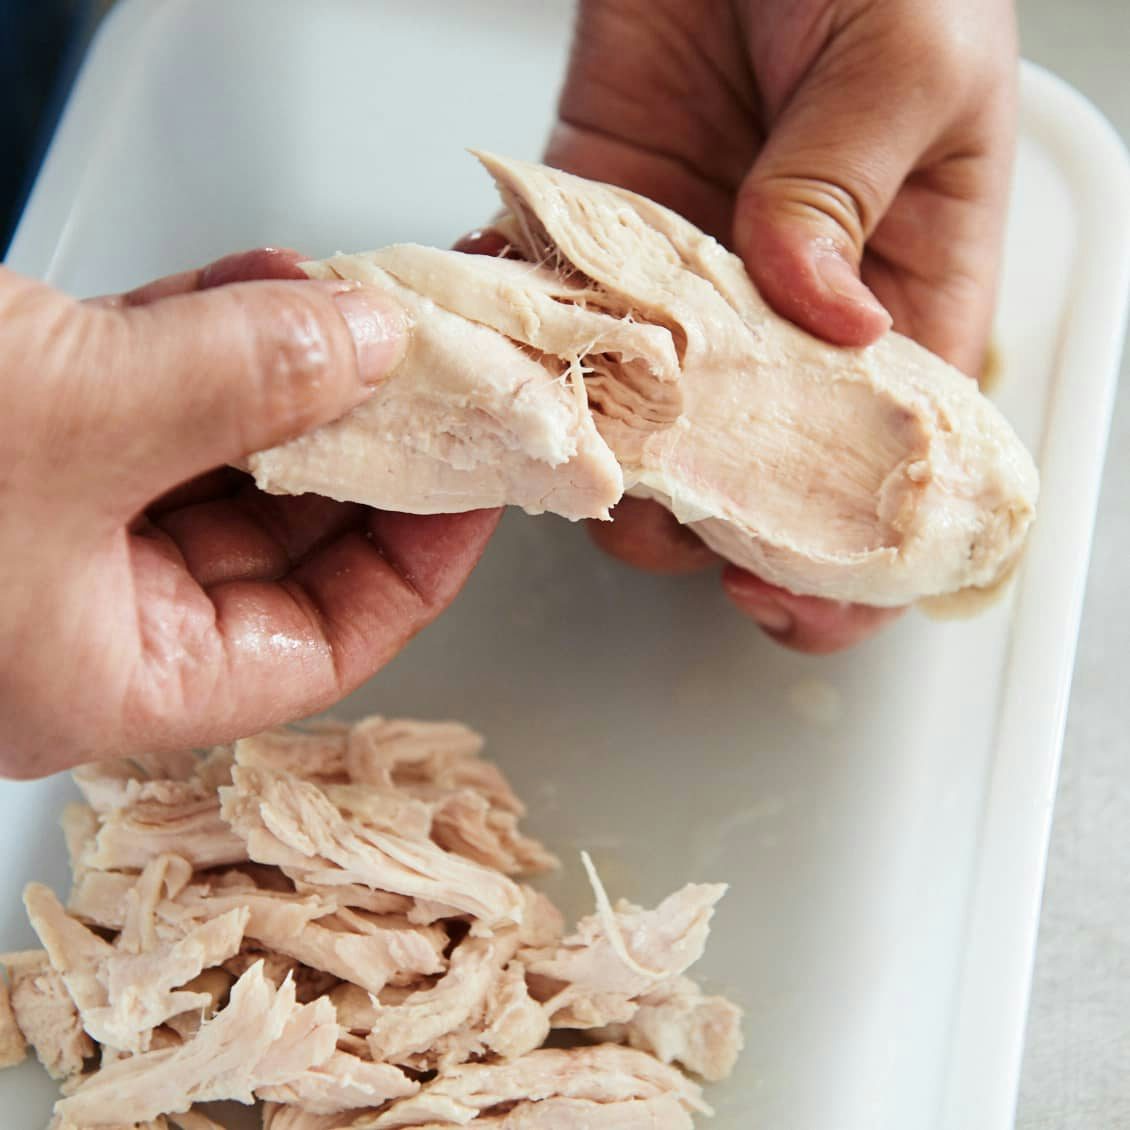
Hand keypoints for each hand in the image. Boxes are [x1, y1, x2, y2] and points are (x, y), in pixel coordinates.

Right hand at [0, 251, 498, 776]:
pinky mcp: (19, 426)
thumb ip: (237, 383)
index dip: (420, 560)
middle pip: (284, 537)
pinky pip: (147, 388)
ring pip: (218, 451)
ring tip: (353, 302)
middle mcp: (88, 612)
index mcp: (111, 680)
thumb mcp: (72, 422)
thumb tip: (369, 344)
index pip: (325, 642)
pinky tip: (267, 281)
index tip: (481, 477)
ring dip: (288, 368)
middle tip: (438, 368)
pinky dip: (206, 330)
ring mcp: (52, 518)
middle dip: (363, 437)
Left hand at [541, 0, 1015, 651]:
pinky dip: (527, 363)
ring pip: (642, 430)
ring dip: (603, 457)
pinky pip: (560, 334)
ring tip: (571, 448)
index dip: (839, 556)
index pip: (884, 468)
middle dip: (702, 523)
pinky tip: (506, 375)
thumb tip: (819, 311)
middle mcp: (789, 319)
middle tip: (656, 513)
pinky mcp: (595, 246)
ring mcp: (685, 295)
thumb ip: (852, 186)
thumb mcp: (908, 57)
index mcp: (902, 293)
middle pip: (749, 476)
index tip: (779, 599)